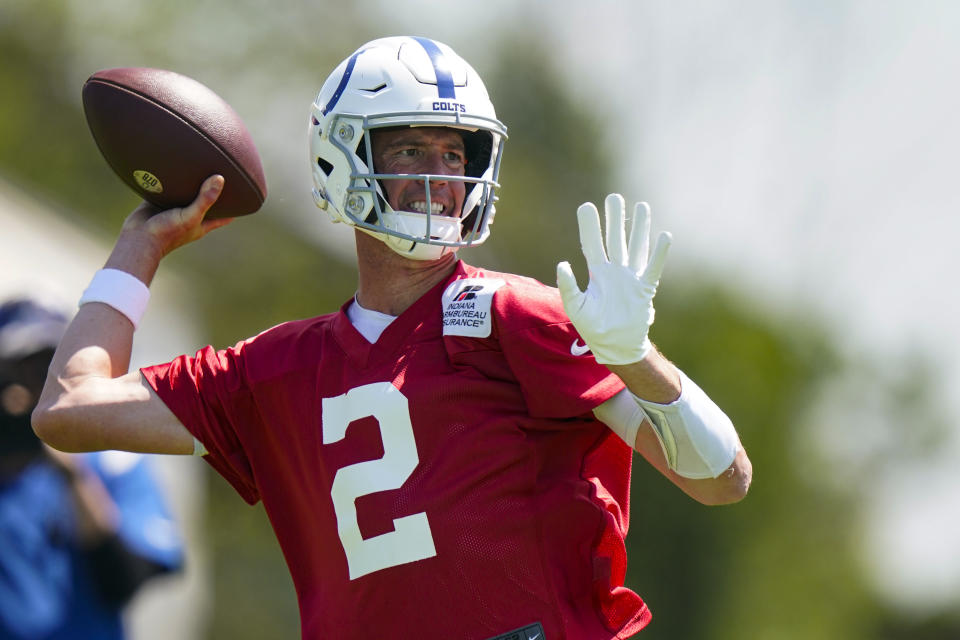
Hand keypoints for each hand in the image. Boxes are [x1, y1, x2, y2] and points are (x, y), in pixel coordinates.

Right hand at [106, 175, 233, 283]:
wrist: (138, 238)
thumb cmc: (167, 232)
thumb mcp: (191, 216)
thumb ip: (205, 199)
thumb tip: (220, 178)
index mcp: (201, 223)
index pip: (223, 216)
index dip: (234, 208)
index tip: (244, 196)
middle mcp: (189, 215)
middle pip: (204, 201)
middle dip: (211, 190)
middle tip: (221, 172)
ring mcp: (173, 208)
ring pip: (185, 193)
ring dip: (190, 182)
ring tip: (198, 164)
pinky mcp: (157, 201)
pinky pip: (166, 188)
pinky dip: (169, 179)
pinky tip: (172, 165)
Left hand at [556, 194, 671, 364]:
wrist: (616, 346)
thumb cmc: (594, 328)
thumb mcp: (575, 307)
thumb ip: (567, 286)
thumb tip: (561, 264)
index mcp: (597, 273)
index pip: (592, 244)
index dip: (589, 226)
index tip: (586, 206)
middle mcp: (615, 271)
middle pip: (615, 239)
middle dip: (615, 219)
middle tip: (614, 197)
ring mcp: (631, 278)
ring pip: (635, 247)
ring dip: (639, 228)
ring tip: (642, 206)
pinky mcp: (645, 289)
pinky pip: (653, 267)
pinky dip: (659, 253)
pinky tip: (664, 236)